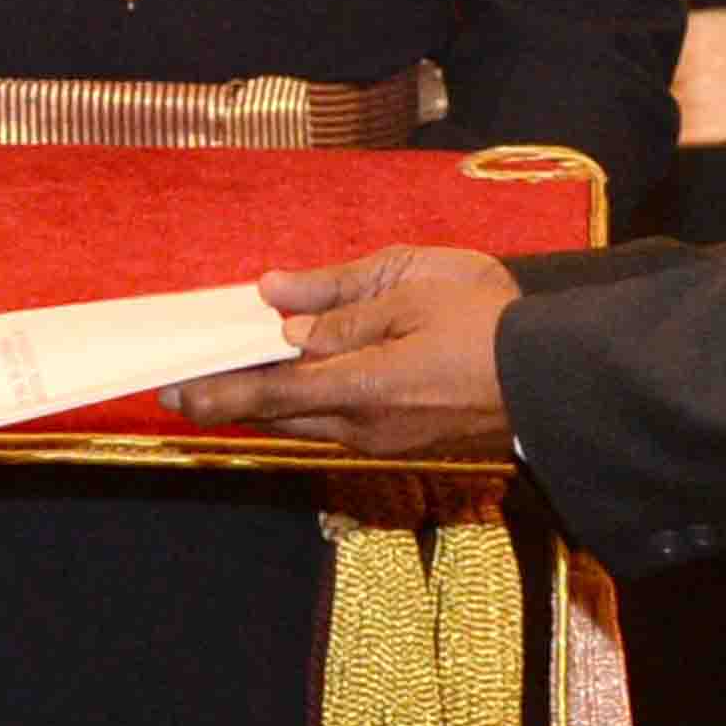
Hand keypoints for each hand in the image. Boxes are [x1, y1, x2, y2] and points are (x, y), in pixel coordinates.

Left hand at [167, 248, 519, 462]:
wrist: (555, 376)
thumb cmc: (489, 320)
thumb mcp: (410, 285)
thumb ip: (337, 297)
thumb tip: (274, 296)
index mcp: (361, 385)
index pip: (268, 392)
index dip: (215, 393)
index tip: (170, 394)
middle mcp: (364, 425)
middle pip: (278, 416)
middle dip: (230, 402)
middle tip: (185, 388)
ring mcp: (385, 440)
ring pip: (306, 424)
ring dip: (267, 404)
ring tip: (232, 382)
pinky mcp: (404, 441)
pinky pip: (338, 424)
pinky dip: (306, 405)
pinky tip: (300, 385)